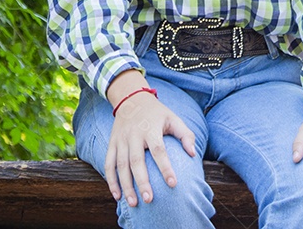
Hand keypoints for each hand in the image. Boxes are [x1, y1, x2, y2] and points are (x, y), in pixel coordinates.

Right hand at [104, 77, 196, 206]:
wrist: (131, 99)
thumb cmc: (157, 113)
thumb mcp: (173, 118)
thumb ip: (185, 135)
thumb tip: (193, 153)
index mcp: (150, 128)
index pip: (158, 150)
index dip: (165, 167)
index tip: (173, 183)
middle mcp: (133, 135)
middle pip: (136, 160)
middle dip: (142, 181)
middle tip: (149, 200)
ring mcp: (120, 140)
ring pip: (120, 165)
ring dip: (125, 185)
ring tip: (133, 203)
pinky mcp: (112, 144)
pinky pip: (108, 164)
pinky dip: (111, 181)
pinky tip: (117, 195)